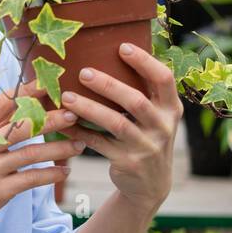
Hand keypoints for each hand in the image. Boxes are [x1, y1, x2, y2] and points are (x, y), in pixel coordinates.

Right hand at [0, 80, 83, 227]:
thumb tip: (24, 102)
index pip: (4, 102)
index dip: (28, 90)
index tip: (50, 82)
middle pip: (23, 126)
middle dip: (52, 119)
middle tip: (74, 114)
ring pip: (32, 153)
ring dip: (60, 148)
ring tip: (79, 144)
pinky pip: (32, 178)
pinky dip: (51, 174)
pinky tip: (64, 171)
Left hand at [58, 43, 180, 215]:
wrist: (150, 185)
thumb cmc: (146, 138)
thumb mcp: (155, 116)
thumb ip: (142, 92)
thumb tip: (108, 54)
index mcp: (171, 108)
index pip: (164, 79)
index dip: (145, 62)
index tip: (122, 47)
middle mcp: (163, 126)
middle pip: (136, 101)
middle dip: (108, 85)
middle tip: (83, 72)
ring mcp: (147, 146)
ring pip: (116, 123)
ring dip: (88, 108)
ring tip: (65, 97)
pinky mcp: (128, 162)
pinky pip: (98, 144)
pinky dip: (78, 132)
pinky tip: (61, 123)